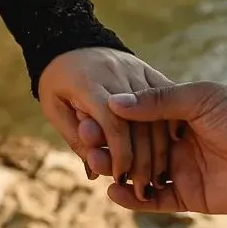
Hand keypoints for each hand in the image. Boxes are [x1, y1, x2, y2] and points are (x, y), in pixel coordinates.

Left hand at [38, 48, 172, 200]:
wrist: (70, 39)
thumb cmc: (56, 80)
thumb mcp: (54, 108)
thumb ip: (75, 138)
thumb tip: (94, 173)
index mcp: (89, 83)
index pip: (113, 123)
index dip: (120, 154)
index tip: (121, 179)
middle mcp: (117, 74)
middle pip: (140, 122)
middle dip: (143, 159)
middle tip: (143, 188)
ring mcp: (136, 70)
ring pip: (158, 113)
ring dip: (161, 148)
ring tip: (158, 177)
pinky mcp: (149, 70)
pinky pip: (167, 98)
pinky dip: (170, 124)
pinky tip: (172, 147)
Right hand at [91, 81, 226, 214]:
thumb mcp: (199, 99)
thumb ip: (157, 102)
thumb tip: (114, 102)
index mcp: (177, 114)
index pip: (136, 118)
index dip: (111, 120)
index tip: (87, 118)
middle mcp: (175, 142)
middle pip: (132, 147)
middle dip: (108, 146)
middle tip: (87, 144)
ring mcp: (181, 170)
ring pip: (139, 173)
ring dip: (116, 171)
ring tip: (98, 167)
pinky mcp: (189, 197)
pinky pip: (155, 200)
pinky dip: (134, 200)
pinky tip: (115, 193)